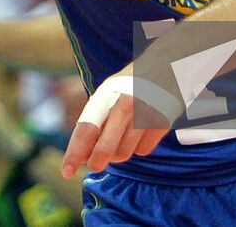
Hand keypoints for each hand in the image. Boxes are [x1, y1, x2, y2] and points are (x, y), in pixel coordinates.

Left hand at [60, 66, 174, 177]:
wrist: (168, 63)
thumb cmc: (131, 82)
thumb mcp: (109, 91)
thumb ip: (95, 119)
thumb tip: (82, 155)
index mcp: (107, 94)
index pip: (86, 130)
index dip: (74, 153)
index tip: (67, 171)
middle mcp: (125, 104)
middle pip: (105, 150)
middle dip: (96, 162)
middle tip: (95, 165)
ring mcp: (145, 114)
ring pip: (125, 153)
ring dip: (118, 154)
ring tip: (121, 137)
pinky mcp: (162, 122)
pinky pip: (144, 151)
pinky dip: (138, 147)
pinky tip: (140, 132)